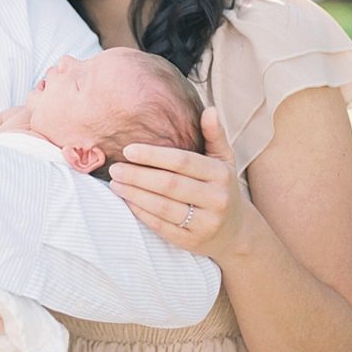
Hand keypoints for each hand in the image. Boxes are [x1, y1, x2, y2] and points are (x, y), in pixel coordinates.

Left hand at [108, 107, 247, 262]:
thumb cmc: (222, 187)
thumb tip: (210, 109)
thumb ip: (215, 135)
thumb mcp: (224, 160)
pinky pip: (161, 227)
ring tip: (115, 183)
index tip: (128, 150)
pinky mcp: (192, 241)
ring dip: (134, 194)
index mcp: (221, 174)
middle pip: (169, 185)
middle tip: (115, 168)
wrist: (237, 232)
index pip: (182, 162)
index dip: (153, 156)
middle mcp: (216, 199)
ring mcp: (205, 223)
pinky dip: (141, 213)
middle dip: (137, 176)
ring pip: (163, 207)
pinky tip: (127, 201)